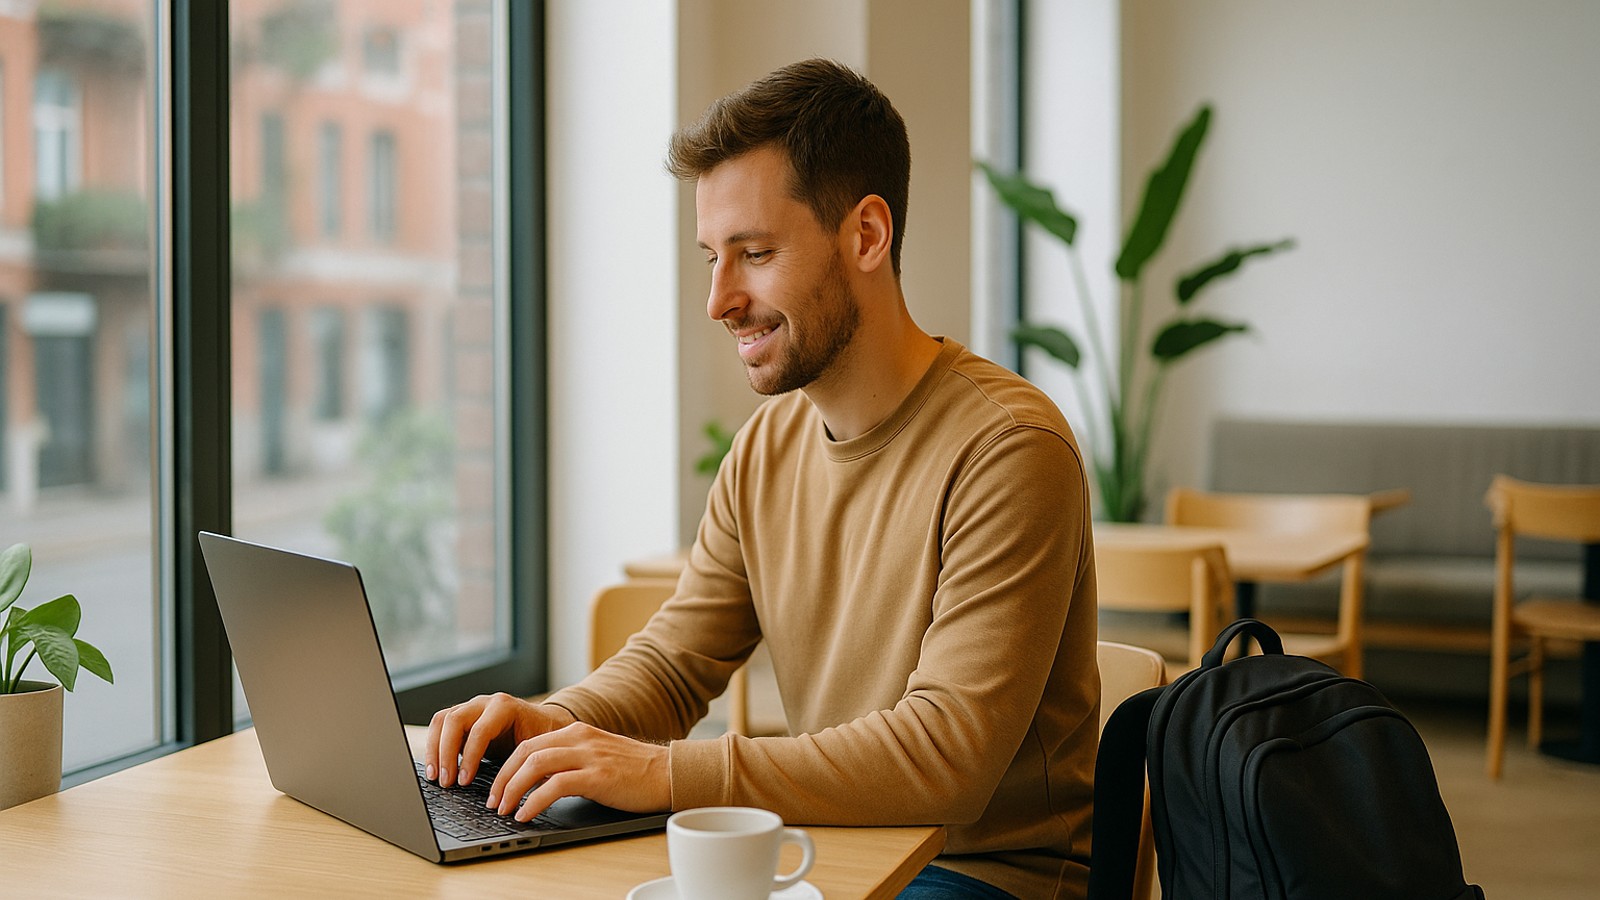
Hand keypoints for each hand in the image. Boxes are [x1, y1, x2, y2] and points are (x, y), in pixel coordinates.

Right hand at [424, 693, 576, 786]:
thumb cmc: (541, 736)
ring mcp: (471, 707)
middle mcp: (484, 703)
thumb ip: (525, 763)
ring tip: (434, 777)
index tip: (464, 781)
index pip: (480, 730)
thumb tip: (516, 791)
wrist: (543, 722)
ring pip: (441, 721)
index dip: (470, 757)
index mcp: (505, 707)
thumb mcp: (538, 748)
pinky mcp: (462, 717)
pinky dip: (433, 746)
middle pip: (454, 721)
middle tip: (446, 782)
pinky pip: (439, 726)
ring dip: (434, 750)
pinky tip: (435, 768)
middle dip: (446, 753)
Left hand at [486, 722, 670, 821]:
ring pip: (534, 765)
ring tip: (504, 809)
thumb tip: (538, 780)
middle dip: (502, 778)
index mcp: (576, 732)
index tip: (497, 787)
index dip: (506, 766)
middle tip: (493, 800)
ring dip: (512, 789)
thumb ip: (570, 760)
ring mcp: (588, 756)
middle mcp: (579, 739)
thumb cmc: (635, 771)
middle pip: (525, 752)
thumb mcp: (597, 755)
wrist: (669, 773)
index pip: (529, 744)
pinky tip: (526, 814)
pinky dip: (534, 802)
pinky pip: (554, 786)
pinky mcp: (597, 777)